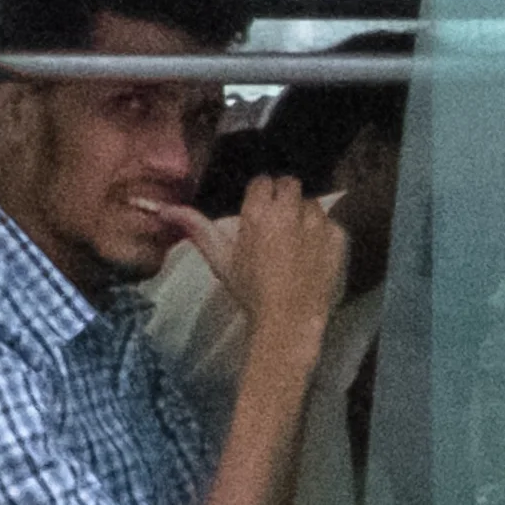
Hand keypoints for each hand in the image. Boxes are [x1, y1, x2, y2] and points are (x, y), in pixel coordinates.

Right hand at [153, 175, 346, 352]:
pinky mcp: (338, 237)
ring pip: (312, 203)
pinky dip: (324, 235)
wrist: (288, 322)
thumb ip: (197, 229)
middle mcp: (289, 210)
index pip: (262, 181)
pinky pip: (332, 224)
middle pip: (289, 184)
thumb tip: (165, 209)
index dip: (261, 196)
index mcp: (258, 211)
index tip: (260, 213)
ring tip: (298, 242)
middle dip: (284, 198)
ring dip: (305, 216)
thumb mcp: (221, 260)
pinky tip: (315, 255)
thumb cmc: (250, 292)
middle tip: (280, 223)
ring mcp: (317, 222)